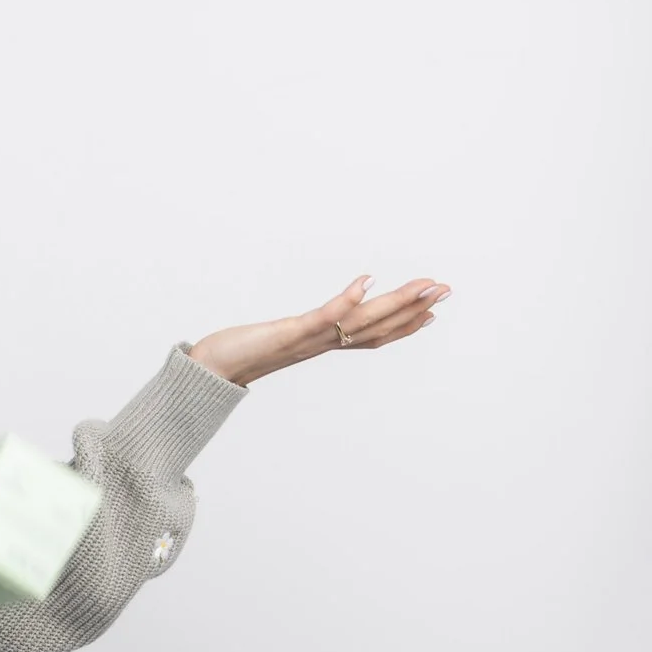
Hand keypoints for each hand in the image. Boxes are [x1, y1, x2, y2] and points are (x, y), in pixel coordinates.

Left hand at [186, 275, 450, 387]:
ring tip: (426, 284)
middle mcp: (319, 344)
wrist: (206, 371)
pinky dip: (346, 300)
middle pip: (376, 327)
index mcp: (319, 344)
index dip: (403, 325)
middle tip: (446, 289)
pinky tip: (366, 280)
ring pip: (361, 321)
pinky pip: (323, 317)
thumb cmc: (232, 354)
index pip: (371, 335)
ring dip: (396, 302)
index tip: (432, 311)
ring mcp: (306, 340)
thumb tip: (301, 327)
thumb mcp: (270, 340)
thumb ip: (290, 333)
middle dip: (413, 309)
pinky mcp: (287, 333)